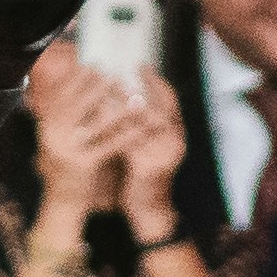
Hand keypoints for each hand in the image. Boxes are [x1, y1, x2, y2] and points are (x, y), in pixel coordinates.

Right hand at [26, 40, 132, 211]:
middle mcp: (53, 136)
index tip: (92, 66)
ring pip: (96, 124)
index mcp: (46, 126)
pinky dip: (127, 136)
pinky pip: (109, 146)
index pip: (61, 95)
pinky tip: (140, 128)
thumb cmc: (64, 165)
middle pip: (78, 105)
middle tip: (114, 74)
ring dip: (118, 109)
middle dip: (97, 88)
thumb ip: (61, 115)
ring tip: (133, 96)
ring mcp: (67, 150)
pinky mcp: (83, 164)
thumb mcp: (56, 137)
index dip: (77, 79)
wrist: (62, 201)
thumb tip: (70, 83)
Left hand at [115, 72, 188, 240]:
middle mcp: (175, 142)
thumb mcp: (148, 147)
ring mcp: (164, 155)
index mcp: (177, 135)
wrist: (148, 211)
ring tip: (106, 91)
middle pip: (159, 106)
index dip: (157, 81)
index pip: (172, 100)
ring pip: (143, 123)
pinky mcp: (149, 168)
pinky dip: (114, 129)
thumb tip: (131, 95)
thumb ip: (145, 125)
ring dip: (124, 105)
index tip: (141, 65)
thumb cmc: (144, 177)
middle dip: (140, 87)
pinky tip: (99, 120)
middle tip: (121, 73)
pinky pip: (129, 143)